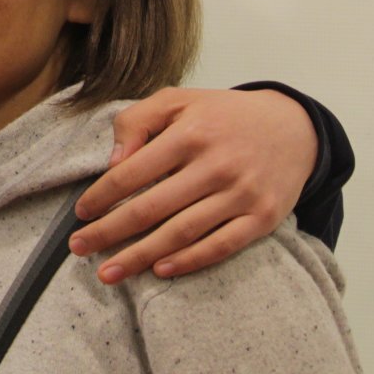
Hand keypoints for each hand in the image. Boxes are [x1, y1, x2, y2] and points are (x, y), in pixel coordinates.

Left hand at [68, 86, 317, 283]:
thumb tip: (113, 162)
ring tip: (108, 272)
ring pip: (182, 233)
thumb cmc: (222, 115)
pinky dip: (189, 261)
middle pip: (151, 208)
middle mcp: (216, 165)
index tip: (80, 213)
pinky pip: (221, 246)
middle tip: (79, 248)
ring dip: (140, 256)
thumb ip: (137, 121)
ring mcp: (242, 194)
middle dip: (109, 232)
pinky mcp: (263, 218)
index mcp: (190, 133)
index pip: (132, 172)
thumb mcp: (178, 100)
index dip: (101, 196)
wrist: (294, 128)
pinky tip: (160, 270)